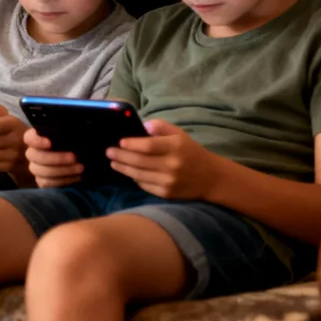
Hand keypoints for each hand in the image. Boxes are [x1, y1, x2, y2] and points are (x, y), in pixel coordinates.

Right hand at [23, 125, 82, 187]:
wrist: (79, 161)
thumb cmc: (74, 146)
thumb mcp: (71, 138)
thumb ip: (67, 137)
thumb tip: (72, 136)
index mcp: (37, 139)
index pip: (29, 138)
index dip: (37, 141)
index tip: (50, 143)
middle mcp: (33, 153)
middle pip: (34, 156)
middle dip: (56, 158)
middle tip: (74, 157)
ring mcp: (36, 168)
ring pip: (40, 171)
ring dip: (62, 170)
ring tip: (80, 168)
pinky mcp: (42, 181)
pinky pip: (46, 183)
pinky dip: (63, 180)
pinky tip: (76, 177)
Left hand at [107, 120, 226, 199]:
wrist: (211, 178)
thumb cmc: (191, 152)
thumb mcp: (179, 134)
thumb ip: (160, 127)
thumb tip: (140, 126)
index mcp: (175, 147)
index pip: (148, 146)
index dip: (131, 144)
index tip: (119, 141)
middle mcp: (172, 165)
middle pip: (139, 161)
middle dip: (120, 156)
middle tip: (109, 152)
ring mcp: (168, 182)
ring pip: (138, 175)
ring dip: (123, 168)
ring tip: (113, 162)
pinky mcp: (166, 194)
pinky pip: (144, 185)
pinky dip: (135, 178)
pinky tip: (129, 172)